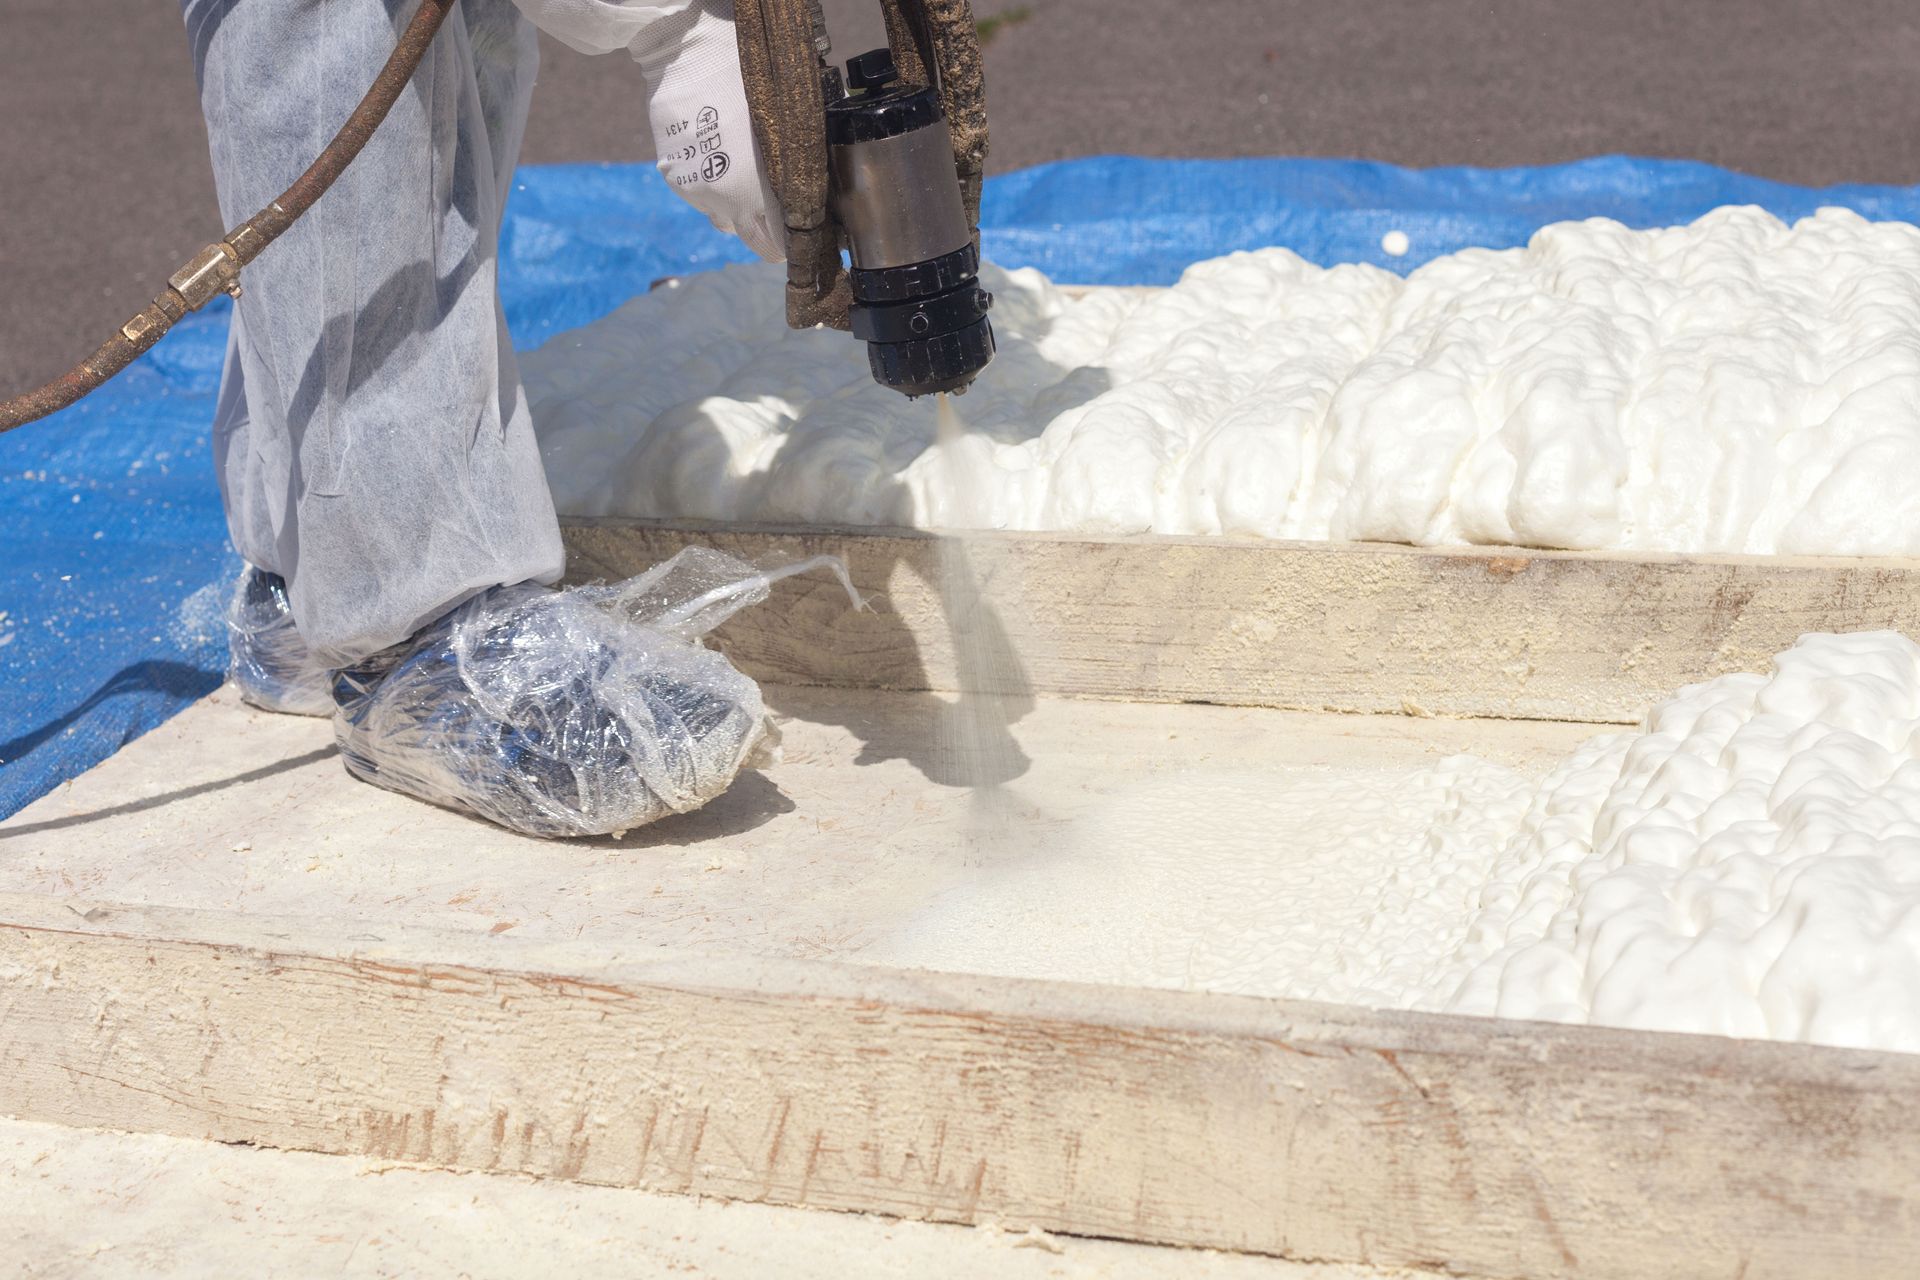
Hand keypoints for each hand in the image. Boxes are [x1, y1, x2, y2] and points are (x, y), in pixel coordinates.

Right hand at [633, 1, 783, 260]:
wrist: (686, 52)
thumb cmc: (745, 80)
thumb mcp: (782, 125)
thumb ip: (791, 169)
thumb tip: (805, 194)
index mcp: (754, 190)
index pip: (775, 241)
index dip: (787, 243)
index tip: (795, 239)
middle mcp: (723, 199)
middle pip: (748, 237)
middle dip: (763, 232)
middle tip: (775, 221)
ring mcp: (695, 190)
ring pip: (722, 218)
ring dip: (735, 208)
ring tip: (744, 179)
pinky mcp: (674, 175)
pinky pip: (700, 196)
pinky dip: (712, 187)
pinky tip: (719, 160)